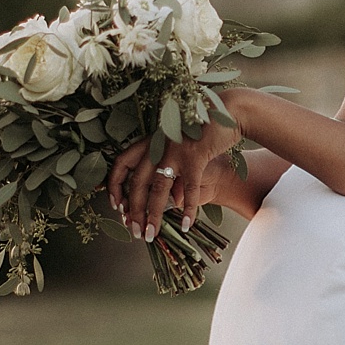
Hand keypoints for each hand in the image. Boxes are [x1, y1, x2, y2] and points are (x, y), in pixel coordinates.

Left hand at [107, 118, 241, 240]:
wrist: (229, 110)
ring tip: (151, 234)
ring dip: (153, 215)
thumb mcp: (180, 148)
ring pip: (158, 189)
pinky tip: (187, 224)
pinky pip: (189, 188)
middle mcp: (157, 144)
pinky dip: (188, 209)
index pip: (122, 163)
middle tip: (133, 230)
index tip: (116, 206)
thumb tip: (172, 201)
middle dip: (133, 211)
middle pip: (137, 183)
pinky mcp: (195, 155)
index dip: (115, 186)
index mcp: (150, 140)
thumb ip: (172, 172)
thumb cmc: (204, 131)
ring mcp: (175, 150)